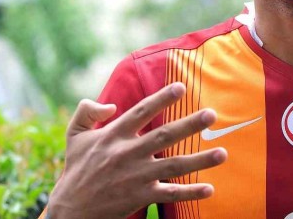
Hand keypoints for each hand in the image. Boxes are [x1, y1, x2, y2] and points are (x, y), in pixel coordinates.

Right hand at [47, 82, 227, 218]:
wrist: (69, 209)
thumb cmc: (76, 168)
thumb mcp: (74, 135)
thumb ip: (87, 111)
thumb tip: (111, 104)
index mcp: (113, 135)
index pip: (142, 111)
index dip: (162, 98)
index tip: (182, 87)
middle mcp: (127, 154)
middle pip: (164, 136)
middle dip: (189, 125)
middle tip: (212, 114)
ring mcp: (136, 177)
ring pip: (173, 166)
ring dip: (200, 160)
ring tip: (223, 153)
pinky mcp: (140, 197)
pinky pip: (169, 194)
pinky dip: (189, 193)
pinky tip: (209, 188)